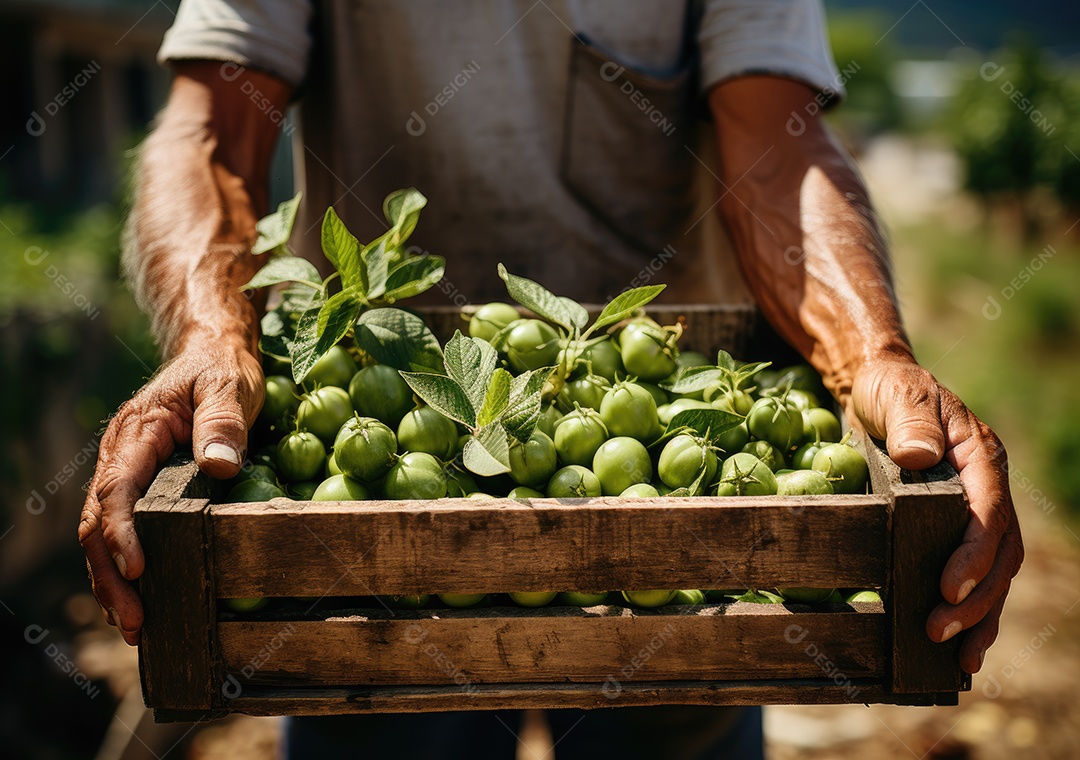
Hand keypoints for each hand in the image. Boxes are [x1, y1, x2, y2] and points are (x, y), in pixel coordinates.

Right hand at [78, 342, 263, 644]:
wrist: (212, 351)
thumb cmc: (222, 368)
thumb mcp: (229, 385)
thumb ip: (224, 421)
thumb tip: (221, 466)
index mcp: (137, 434)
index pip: (118, 489)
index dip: (123, 534)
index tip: (137, 570)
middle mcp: (122, 456)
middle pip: (100, 522)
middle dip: (112, 576)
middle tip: (136, 622)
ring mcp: (128, 472)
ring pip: (103, 533)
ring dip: (113, 581)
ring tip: (135, 626)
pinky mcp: (141, 485)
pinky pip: (123, 528)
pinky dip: (123, 567)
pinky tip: (141, 598)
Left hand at [851, 356, 1023, 672]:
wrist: (883, 385)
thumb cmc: (891, 389)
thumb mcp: (898, 395)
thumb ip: (911, 423)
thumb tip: (919, 459)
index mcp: (980, 457)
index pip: (987, 513)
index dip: (972, 555)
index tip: (946, 588)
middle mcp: (988, 488)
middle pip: (998, 553)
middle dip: (975, 598)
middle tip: (939, 632)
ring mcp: (976, 509)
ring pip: (994, 572)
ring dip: (980, 616)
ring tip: (961, 658)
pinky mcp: (955, 525)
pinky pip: (975, 572)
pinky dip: (972, 608)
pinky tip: (959, 645)